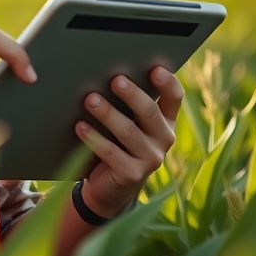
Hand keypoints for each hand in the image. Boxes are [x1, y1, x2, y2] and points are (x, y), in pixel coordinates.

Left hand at [74, 66, 181, 217]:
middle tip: (115, 80)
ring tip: (90, 100)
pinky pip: (111, 153)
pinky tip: (80, 126)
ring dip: (107, 114)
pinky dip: (94, 138)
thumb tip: (105, 73)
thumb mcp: (128, 122)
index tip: (155, 69)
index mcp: (166, 121)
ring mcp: (150, 159)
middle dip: (132, 95)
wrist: (109, 186)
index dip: (168, 83)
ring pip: (128, 132)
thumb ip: (128, 104)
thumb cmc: (117, 143)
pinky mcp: (132, 174)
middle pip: (150, 112)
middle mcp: (164, 139)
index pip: (174, 98)